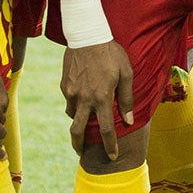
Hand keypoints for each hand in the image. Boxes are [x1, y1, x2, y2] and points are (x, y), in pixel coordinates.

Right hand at [61, 38, 130, 162]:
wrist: (87, 35)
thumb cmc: (111, 54)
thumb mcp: (126, 74)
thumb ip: (126, 99)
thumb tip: (128, 120)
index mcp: (101, 98)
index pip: (105, 130)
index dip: (110, 146)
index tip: (112, 157)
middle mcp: (84, 99)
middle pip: (77, 131)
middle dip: (79, 145)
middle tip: (82, 152)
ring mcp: (71, 93)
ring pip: (72, 115)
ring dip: (78, 119)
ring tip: (86, 116)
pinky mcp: (64, 85)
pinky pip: (69, 100)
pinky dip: (75, 102)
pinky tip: (83, 93)